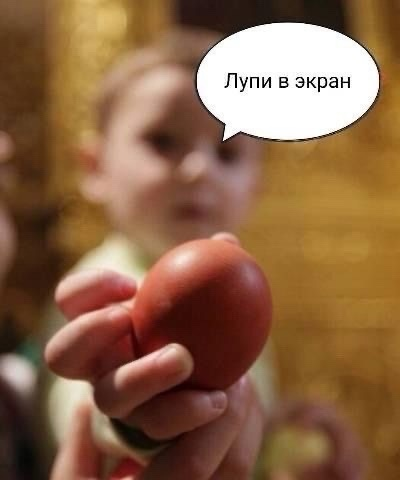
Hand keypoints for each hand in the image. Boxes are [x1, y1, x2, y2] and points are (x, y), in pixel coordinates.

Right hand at [46, 232, 266, 478]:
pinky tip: (220, 396)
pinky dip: (186, 411)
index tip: (129, 284)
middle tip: (126, 318)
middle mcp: (98, 364)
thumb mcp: (203, 294)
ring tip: (186, 360)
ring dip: (143, 377)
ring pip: (109, 399)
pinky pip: (156, 428)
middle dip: (87, 332)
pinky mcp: (144, 432)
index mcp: (102, 325)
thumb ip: (209, 269)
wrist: (217, 373)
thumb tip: (227, 241)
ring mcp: (118, 400)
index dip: (87, 289)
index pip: (71, 300)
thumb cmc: (202, 322)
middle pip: (62, 354)